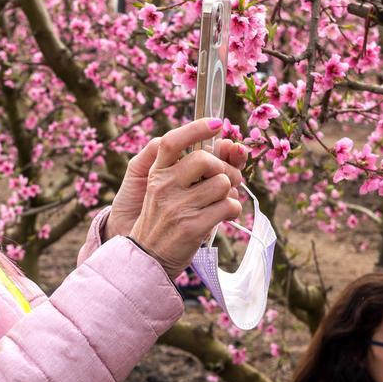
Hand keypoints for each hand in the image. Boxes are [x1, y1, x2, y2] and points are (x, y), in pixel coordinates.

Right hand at [105, 128, 246, 239]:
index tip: (217, 123)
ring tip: (220, 203)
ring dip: (230, 193)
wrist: (149, 258)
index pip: (172, 141)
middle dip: (224, 169)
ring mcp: (178, 207)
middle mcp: (164, 187)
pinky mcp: (192, 227)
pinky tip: (223, 216)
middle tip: (226, 181)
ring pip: (222, 184)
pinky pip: (229, 206)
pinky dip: (233, 210)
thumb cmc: (165, 220)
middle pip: (206, 160)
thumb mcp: (167, 190)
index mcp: (156, 173)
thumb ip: (195, 168)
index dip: (196, 128)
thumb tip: (232, 147)